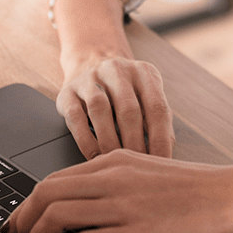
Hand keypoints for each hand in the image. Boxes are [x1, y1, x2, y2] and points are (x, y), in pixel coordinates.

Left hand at [7, 150, 232, 232]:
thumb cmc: (202, 191)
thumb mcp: (152, 175)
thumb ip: (120, 185)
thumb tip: (93, 209)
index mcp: (114, 162)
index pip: (54, 179)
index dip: (28, 203)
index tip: (21, 221)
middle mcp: (112, 179)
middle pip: (44, 194)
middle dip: (23, 220)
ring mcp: (122, 205)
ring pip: (56, 215)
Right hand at [56, 56, 174, 159]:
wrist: (90, 64)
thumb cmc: (126, 90)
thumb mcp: (147, 95)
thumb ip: (158, 119)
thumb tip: (165, 154)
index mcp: (143, 72)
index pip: (157, 108)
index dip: (160, 138)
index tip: (161, 162)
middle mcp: (117, 70)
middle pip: (128, 110)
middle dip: (135, 143)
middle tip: (138, 168)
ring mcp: (89, 78)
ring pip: (99, 110)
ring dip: (109, 142)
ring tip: (116, 163)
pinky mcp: (67, 91)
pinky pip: (75, 116)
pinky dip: (86, 140)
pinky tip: (94, 157)